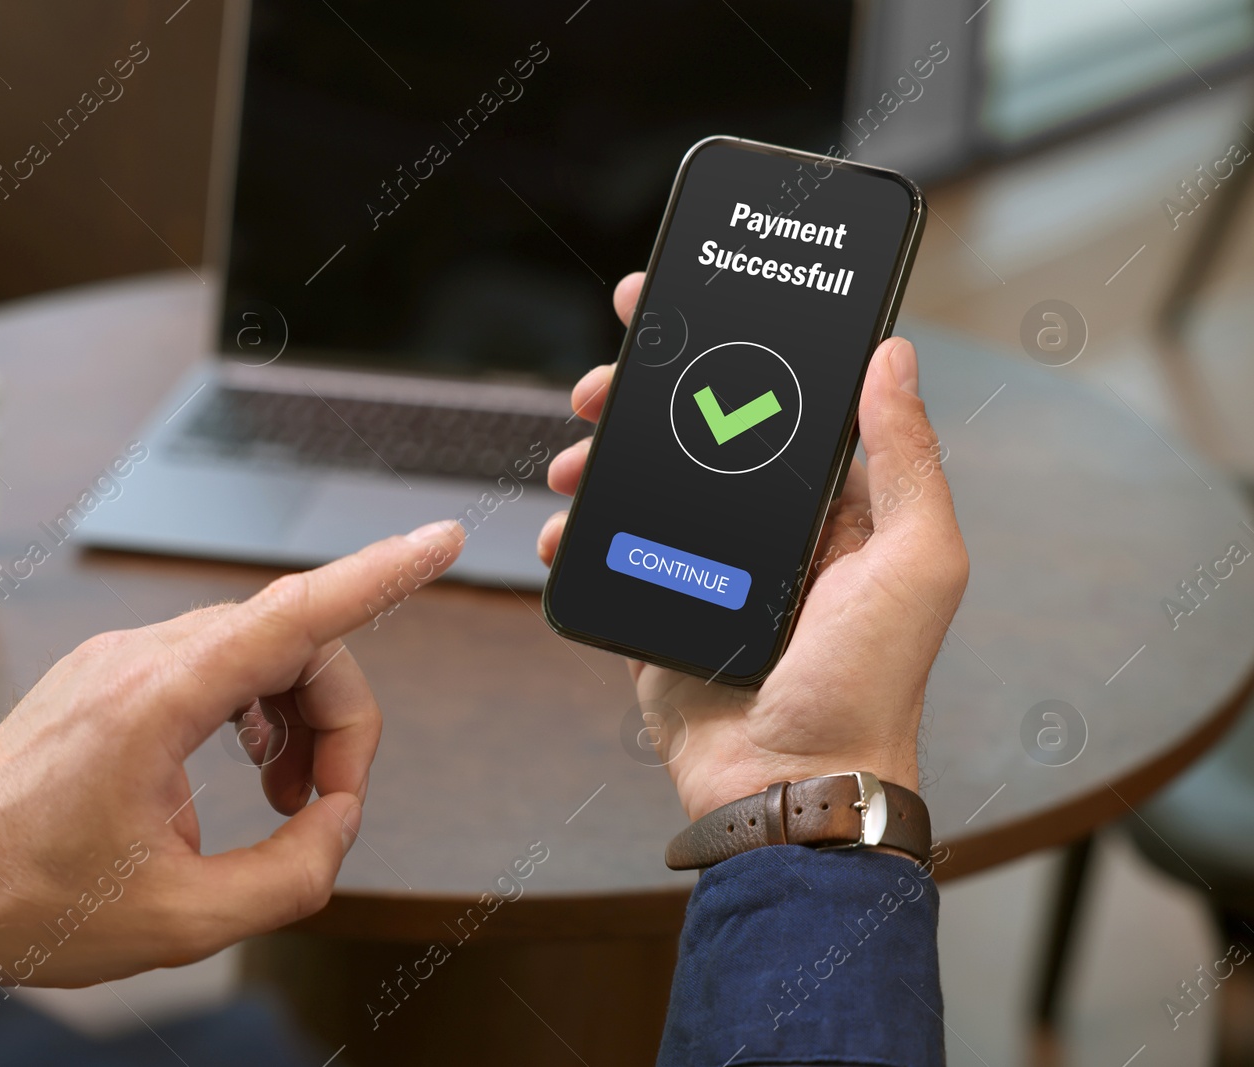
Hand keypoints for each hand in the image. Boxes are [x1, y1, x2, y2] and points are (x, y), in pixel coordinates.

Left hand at [0, 520, 465, 986]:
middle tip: (331, 807)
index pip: (294, 613)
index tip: (439, 541)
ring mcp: (123, 660)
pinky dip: (257, 711)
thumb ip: (292, 875)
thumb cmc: (31, 901)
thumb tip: (337, 824)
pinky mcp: (113, 676)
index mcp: (156, 701)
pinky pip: (216, 664)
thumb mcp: (182, 921)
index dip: (380, 574)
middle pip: (293, 641)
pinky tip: (255, 770)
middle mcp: (140, 659)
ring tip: (290, 799)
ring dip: (299, 717)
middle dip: (338, 718)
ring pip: (259, 649)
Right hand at [539, 273, 967, 821]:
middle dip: (637, 397)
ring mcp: (708, 569)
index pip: (774, 400)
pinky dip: (575, 534)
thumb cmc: (869, 688)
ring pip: (641, 484)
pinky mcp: (659, 608)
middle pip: (691, 432)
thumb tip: (893, 356)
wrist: (790, 791)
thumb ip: (908, 460)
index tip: (674, 304)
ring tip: (570, 460)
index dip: (725, 345)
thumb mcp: (917, 563)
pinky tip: (560, 527)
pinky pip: (609, 553)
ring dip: (597, 460)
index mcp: (831, 504)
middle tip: (597, 386)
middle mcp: (769, 528)